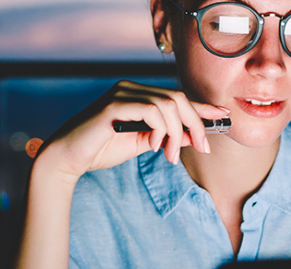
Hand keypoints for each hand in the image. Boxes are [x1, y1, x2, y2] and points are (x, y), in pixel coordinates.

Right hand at [35, 80, 229, 182]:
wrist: (68, 158)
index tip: (222, 117)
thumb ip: (165, 137)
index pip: (176, 97)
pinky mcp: (114, 104)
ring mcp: (122, 93)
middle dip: (195, 123)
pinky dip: (160, 130)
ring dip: (177, 133)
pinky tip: (154, 147)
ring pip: (168, 104)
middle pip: (177, 98)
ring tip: (170, 155)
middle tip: (202, 148)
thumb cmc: (100, 150)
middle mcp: (131, 88)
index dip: (201, 106)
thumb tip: (193, 136)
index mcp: (138, 95)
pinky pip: (151, 111)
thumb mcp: (141, 144)